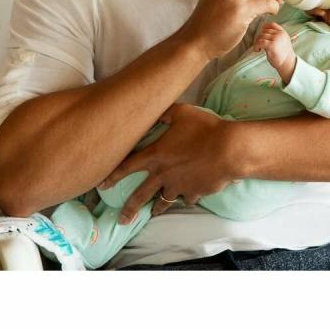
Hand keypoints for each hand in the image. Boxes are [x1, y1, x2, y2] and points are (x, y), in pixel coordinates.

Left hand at [98, 103, 240, 222]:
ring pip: (164, 201)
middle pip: (141, 195)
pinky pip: (187, 198)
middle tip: (122, 219)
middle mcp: (163, 174)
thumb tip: (156, 109)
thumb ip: (165, 112)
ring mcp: (179, 186)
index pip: (127, 167)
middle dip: (129, 208)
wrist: (228, 149)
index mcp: (156, 155)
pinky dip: (186, 197)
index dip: (112, 176)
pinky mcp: (195, 192)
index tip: (101, 186)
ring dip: (156, 208)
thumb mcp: (182, 113)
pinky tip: (187, 196)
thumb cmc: (204, 128)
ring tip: (152, 213)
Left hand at [253, 22, 296, 84]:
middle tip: (258, 44)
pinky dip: (256, 46)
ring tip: (258, 48)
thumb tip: (263, 32)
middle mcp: (280, 34)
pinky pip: (260, 42)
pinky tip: (258, 50)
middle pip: (264, 31)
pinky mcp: (271, 45)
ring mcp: (276, 39)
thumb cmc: (283, 54)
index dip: (264, 27)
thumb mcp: (283, 41)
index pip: (272, 24)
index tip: (261, 33)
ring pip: (261, 36)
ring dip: (257, 42)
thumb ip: (277, 36)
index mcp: (283, 33)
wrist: (287, 63)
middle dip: (259, 37)